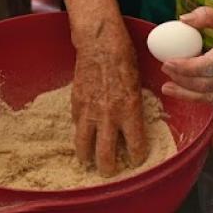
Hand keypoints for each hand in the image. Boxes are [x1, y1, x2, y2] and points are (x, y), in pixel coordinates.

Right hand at [70, 17, 148, 175]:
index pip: (135, 146)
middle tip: (110, 171)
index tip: (136, 159)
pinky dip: (80, 132)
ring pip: (84, 147)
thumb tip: (131, 122)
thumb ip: (133, 105)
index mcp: (130, 110)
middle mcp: (109, 115)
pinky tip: (84, 132)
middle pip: (106, 156)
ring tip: (89, 161)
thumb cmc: (123, 56)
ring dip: (87, 157)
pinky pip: (77, 126)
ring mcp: (89, 111)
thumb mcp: (137, 82)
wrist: (99, 41)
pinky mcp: (76, 103)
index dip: (137, 157)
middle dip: (109, 168)